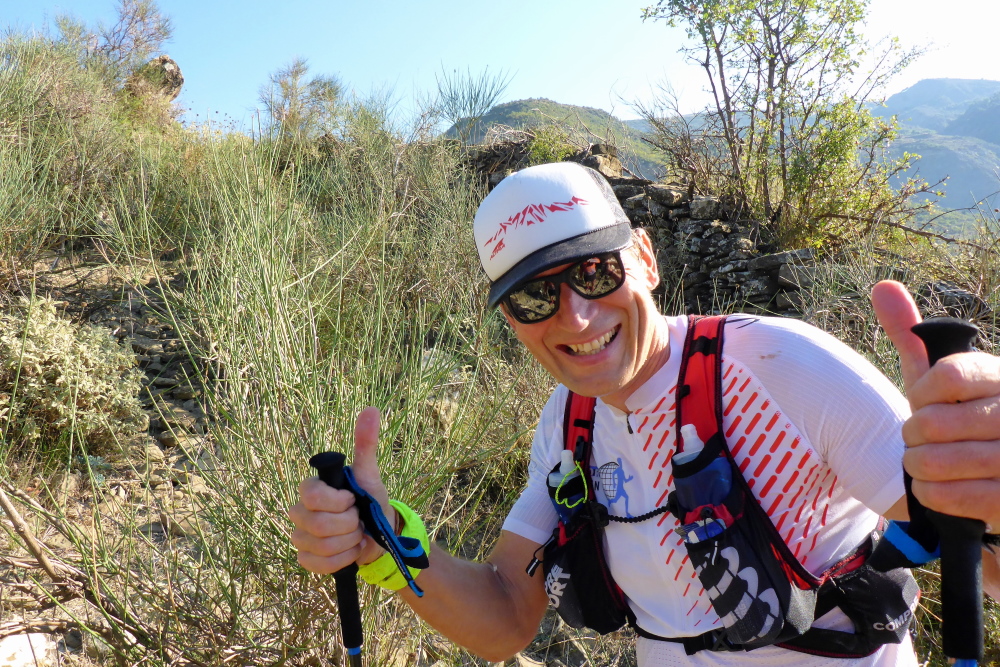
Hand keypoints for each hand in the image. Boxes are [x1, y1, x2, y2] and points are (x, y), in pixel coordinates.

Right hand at [288, 407, 394, 573]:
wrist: (378, 535)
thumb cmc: (370, 501)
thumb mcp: (369, 474)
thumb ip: (366, 443)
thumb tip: (371, 409)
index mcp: (311, 489)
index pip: (313, 496)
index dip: (339, 502)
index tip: (354, 500)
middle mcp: (299, 512)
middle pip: (318, 525)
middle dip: (349, 524)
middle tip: (359, 520)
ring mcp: (300, 537)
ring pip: (322, 547)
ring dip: (349, 542)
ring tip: (357, 534)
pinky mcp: (305, 559)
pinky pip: (319, 565)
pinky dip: (343, 559)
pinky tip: (351, 550)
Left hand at [872, 280, 999, 531]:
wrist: (991, 475)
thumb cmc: (956, 418)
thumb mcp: (933, 375)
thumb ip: (910, 332)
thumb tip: (883, 286)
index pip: (948, 375)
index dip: (922, 393)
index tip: (924, 401)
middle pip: (935, 423)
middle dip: (913, 434)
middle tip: (920, 438)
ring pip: (937, 462)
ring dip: (918, 465)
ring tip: (925, 462)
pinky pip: (952, 497)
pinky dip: (930, 493)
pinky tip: (933, 486)